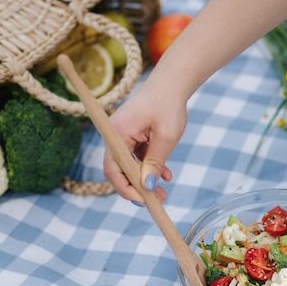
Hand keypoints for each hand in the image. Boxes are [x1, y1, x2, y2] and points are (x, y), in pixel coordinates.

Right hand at [104, 85, 185, 203]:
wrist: (173, 84)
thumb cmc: (169, 106)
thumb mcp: (166, 137)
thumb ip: (156, 162)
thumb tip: (147, 186)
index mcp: (117, 133)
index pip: (113, 169)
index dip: (125, 188)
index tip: (143, 201)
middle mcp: (116, 135)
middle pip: (120, 170)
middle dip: (138, 187)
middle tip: (158, 199)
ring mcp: (123, 135)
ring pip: (130, 165)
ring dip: (146, 179)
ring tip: (164, 190)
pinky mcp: (133, 135)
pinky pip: (138, 157)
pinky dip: (151, 166)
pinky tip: (166, 175)